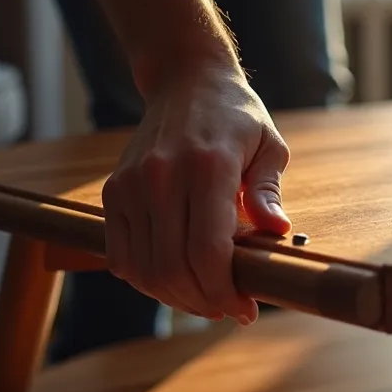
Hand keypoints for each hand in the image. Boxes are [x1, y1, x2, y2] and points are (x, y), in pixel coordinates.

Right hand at [101, 64, 290, 325]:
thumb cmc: (236, 117)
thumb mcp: (268, 146)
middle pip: (173, 268)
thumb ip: (267, 191)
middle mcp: (162, 176)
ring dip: (174, 297)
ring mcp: (131, 185)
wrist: (186, 81)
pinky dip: (145, 280)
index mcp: (207, 167)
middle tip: (228, 310)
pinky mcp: (113, 191)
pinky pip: (120, 255)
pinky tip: (174, 281)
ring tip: (204, 300)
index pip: (208, 251)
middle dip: (203, 302)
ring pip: (143, 269)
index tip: (246, 309)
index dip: (225, 291)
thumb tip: (279, 232)